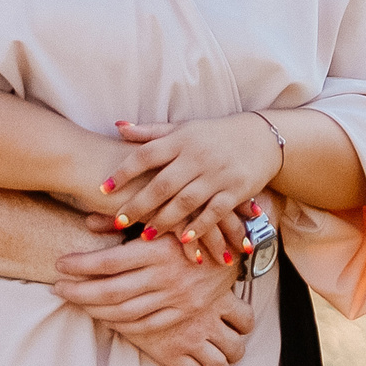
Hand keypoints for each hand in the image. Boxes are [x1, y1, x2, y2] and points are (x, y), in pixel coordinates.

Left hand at [52, 237, 253, 365]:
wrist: (232, 250)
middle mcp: (166, 278)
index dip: (80, 265)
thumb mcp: (160, 218)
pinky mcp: (182, 314)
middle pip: (111, 291)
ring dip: (94, 309)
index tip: (59, 264)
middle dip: (79, 291)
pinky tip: (102, 317)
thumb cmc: (189, 227)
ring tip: (73, 300)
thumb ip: (124, 220)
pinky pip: (145, 326)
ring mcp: (176, 300)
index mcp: (158, 250)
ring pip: (125, 312)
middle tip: (57, 287)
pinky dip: (120, 324)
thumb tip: (87, 221)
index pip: (109, 262)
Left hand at [94, 117, 278, 265]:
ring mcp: (217, 175)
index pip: (146, 155)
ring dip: (165, 220)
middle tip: (118, 221)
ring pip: (186, 201)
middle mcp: (197, 157)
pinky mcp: (235, 191)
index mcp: (180, 140)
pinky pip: (214, 212)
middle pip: (163, 183)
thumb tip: (117, 126)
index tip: (103, 187)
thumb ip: (150, 132)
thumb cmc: (213, 134)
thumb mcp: (183, 128)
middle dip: (139, 204)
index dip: (123, 171)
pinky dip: (200, 226)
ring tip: (146, 235)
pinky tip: (184, 240)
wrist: (263, 137)